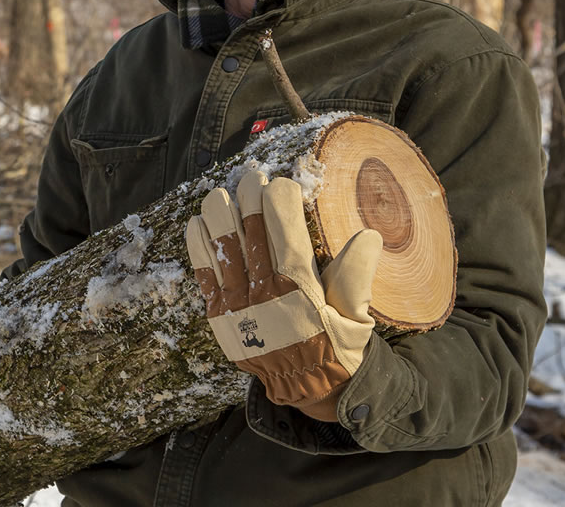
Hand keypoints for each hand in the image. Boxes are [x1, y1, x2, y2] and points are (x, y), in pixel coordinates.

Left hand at [185, 169, 381, 417]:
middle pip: (252, 237)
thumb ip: (357, 277)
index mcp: (301, 292)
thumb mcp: (357, 316)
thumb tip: (368, 235)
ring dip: (219, 218)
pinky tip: (196, 224)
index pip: (286, 238)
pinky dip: (198, 249)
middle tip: (251, 177)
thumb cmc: (336, 345)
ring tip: (219, 194)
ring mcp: (238, 306)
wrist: (306, 386)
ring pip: (224, 251)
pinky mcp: (220, 317)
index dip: (279, 206)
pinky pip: (204, 276)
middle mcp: (265, 296)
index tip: (279, 183)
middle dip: (249, 201)